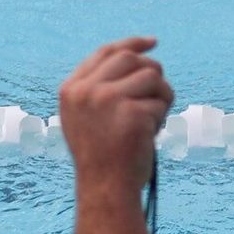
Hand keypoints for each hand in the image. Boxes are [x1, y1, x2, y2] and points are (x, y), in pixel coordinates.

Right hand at [59, 37, 174, 191]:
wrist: (106, 190)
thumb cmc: (103, 160)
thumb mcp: (89, 120)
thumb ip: (101, 90)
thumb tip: (140, 61)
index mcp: (72, 90)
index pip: (106, 53)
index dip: (132, 44)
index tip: (153, 43)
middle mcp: (86, 91)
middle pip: (131, 59)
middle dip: (152, 74)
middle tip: (158, 96)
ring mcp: (108, 101)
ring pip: (151, 76)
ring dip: (161, 97)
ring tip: (154, 121)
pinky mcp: (131, 113)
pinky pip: (160, 103)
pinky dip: (161, 120)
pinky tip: (150, 137)